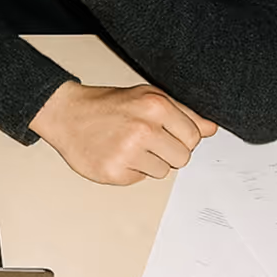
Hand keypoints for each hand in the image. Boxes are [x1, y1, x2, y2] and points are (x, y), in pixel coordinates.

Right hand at [30, 81, 217, 184]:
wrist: (66, 113)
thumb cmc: (107, 105)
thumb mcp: (146, 96)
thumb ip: (182, 113)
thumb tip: (210, 129)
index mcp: (155, 106)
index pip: (194, 137)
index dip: (182, 136)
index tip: (166, 131)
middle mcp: (143, 129)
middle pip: (182, 158)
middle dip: (168, 152)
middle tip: (146, 140)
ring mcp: (128, 152)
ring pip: (163, 172)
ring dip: (149, 162)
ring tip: (128, 145)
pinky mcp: (114, 172)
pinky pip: (140, 179)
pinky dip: (131, 170)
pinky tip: (116, 154)